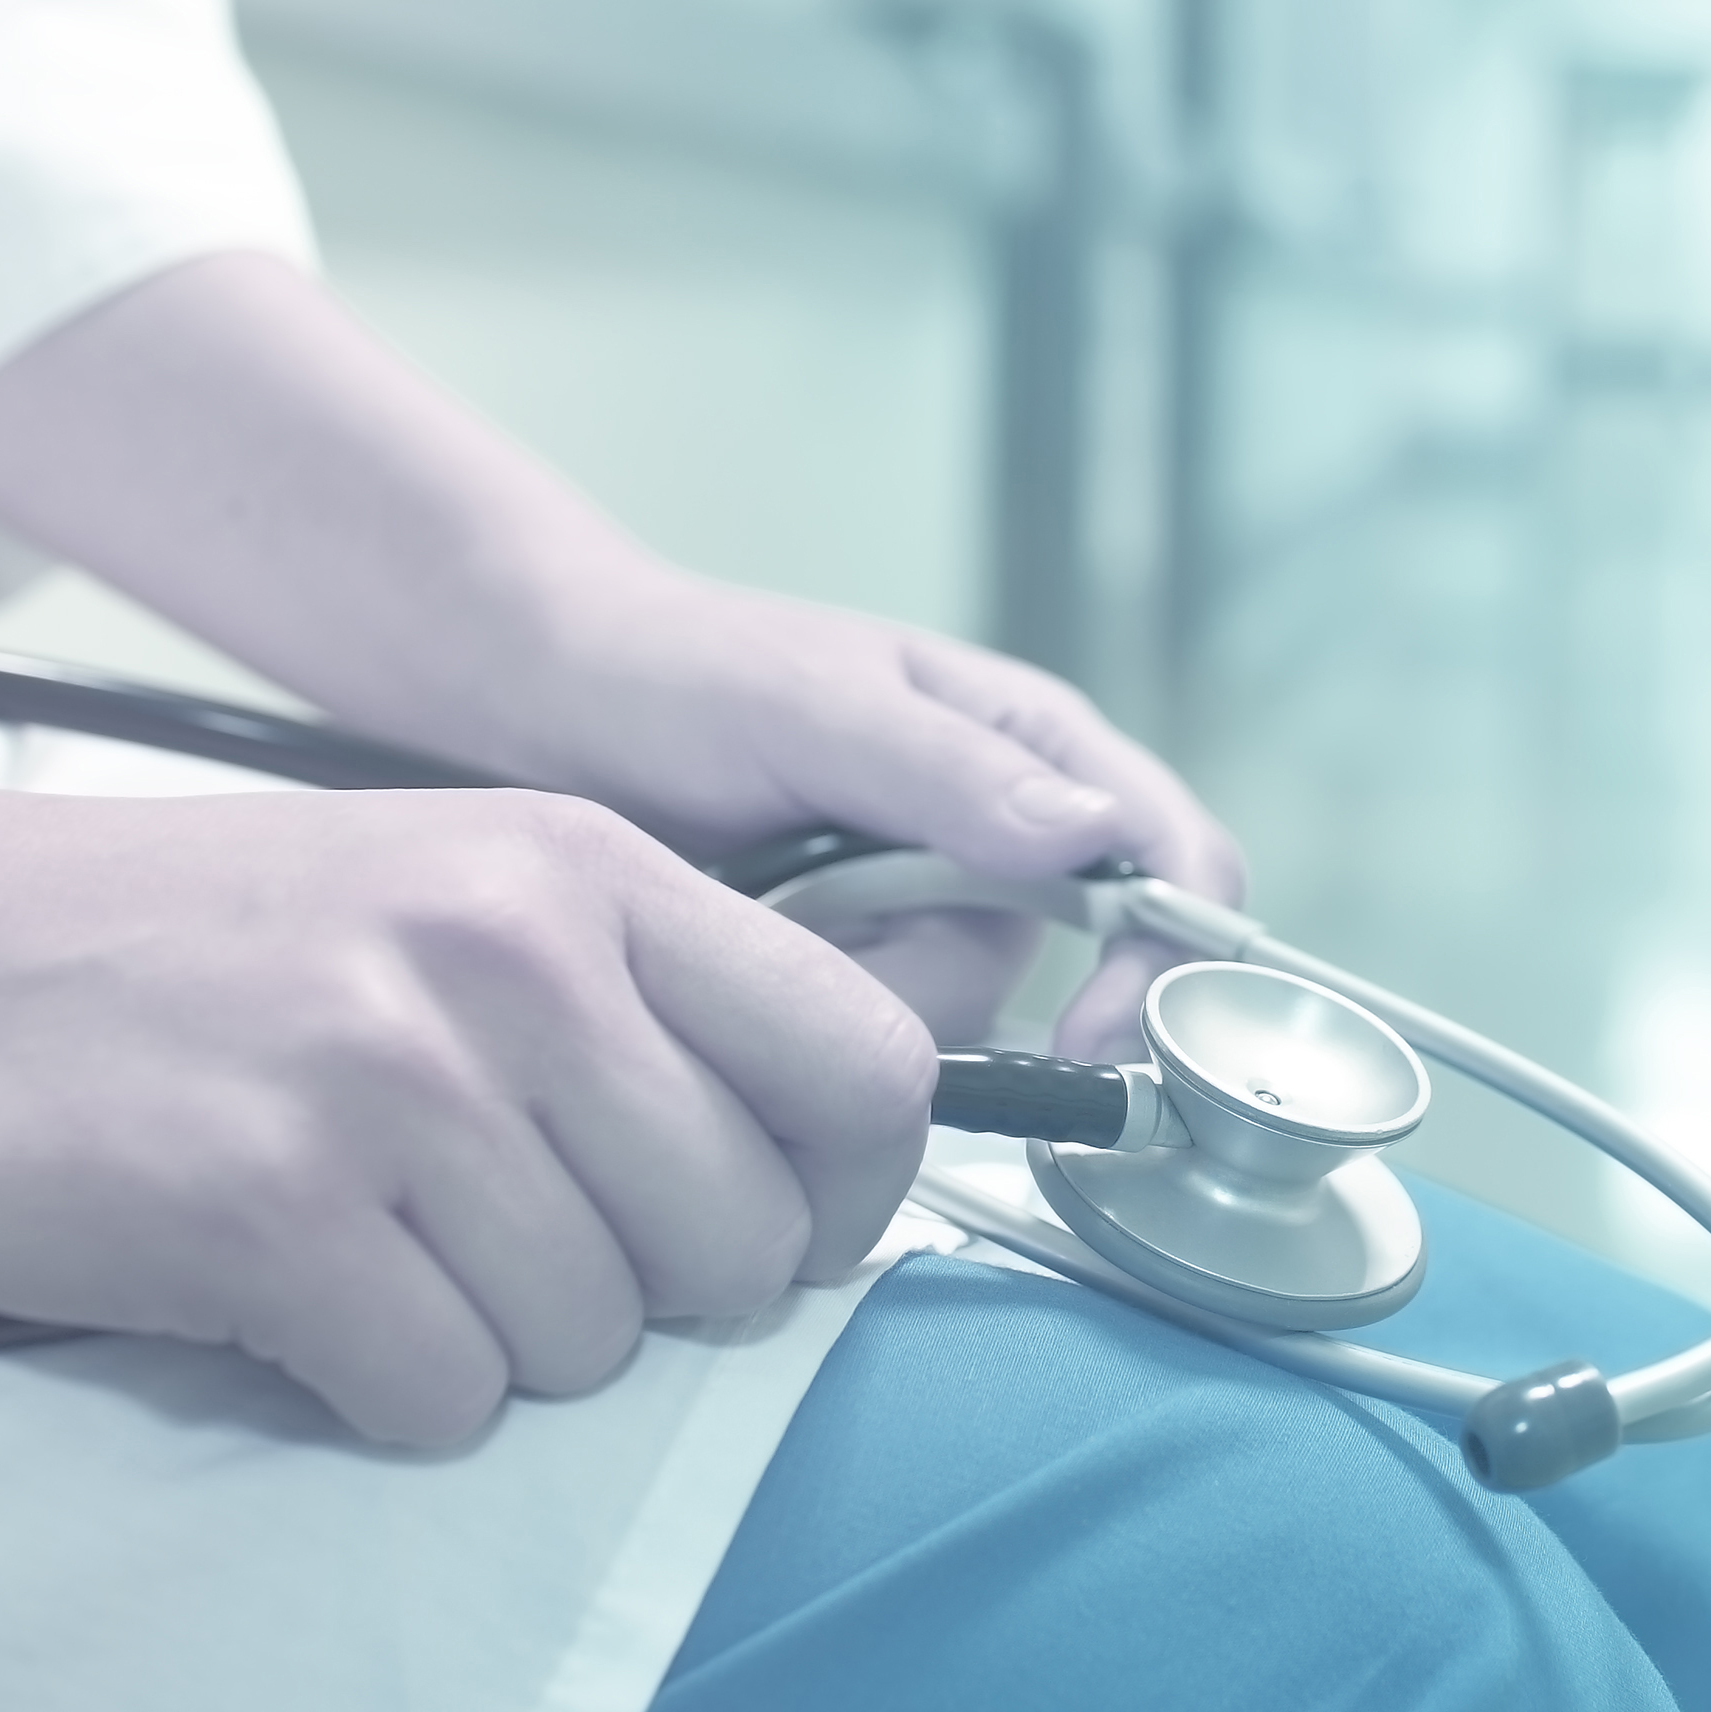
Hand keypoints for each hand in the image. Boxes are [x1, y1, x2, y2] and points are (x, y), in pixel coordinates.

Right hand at [0, 774, 936, 1447]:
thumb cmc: (179, 954)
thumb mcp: (447, 891)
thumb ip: (643, 996)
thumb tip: (850, 1153)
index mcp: (579, 865)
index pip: (865, 1066)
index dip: (842, 1200)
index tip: (764, 1241)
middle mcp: (510, 952)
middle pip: (739, 1242)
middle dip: (650, 1302)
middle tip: (503, 1258)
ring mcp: (390, 1078)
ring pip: (593, 1341)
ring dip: (497, 1348)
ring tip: (372, 1256)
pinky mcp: (267, 1209)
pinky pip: (444, 1403)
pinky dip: (381, 1394)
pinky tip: (290, 1306)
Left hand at [494, 568, 1246, 1061]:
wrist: (540, 707)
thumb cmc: (677, 670)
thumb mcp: (812, 707)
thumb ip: (950, 771)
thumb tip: (1094, 833)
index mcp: (1032, 745)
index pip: (1170, 859)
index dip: (1163, 954)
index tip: (1098, 1028)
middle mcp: (1004, 835)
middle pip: (1057, 973)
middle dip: (931, 973)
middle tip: (809, 921)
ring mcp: (929, 909)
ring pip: (954, 1019)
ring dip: (847, 989)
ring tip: (751, 907)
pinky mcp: (856, 970)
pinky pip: (869, 1040)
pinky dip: (799, 1011)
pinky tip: (740, 945)